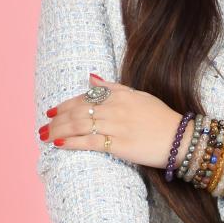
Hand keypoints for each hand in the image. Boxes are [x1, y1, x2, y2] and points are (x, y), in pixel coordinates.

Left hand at [39, 75, 194, 169]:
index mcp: (119, 94)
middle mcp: (115, 108)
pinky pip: (90, 142)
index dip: (65, 105)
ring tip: (44, 136)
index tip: (52, 112)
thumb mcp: (138, 95)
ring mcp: (116, 126)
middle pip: (78, 111)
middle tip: (42, 127)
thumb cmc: (161, 119)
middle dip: (57, 120)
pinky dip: (72, 142)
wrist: (181, 139)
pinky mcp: (119, 144)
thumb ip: (113, 87)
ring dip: (58, 131)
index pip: (85, 97)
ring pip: (79, 125)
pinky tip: (58, 144)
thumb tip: (90, 77)